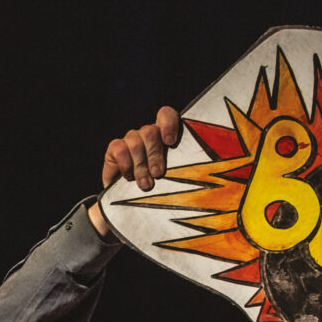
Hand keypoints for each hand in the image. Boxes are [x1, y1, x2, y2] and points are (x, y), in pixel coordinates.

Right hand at [89, 105, 179, 236]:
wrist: (130, 206)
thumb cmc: (160, 191)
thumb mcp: (175, 180)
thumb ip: (186, 172)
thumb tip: (206, 175)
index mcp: (164, 136)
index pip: (166, 115)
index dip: (168, 123)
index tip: (171, 142)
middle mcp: (147, 135)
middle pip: (150, 131)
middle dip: (154, 155)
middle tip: (157, 174)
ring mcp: (131, 140)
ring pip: (135, 142)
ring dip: (140, 166)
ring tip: (145, 184)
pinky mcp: (115, 149)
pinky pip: (119, 149)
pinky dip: (125, 164)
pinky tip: (128, 177)